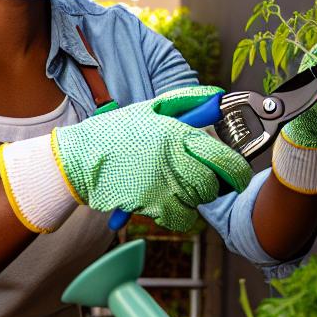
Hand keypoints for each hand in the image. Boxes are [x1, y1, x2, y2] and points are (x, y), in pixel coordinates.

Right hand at [53, 86, 251, 230]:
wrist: (77, 161)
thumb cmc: (114, 134)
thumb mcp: (149, 109)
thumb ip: (186, 100)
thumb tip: (216, 97)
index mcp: (177, 135)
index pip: (225, 159)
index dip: (239, 171)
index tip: (239, 175)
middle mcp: (174, 161)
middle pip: (215, 184)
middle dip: (215, 184)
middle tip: (206, 180)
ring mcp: (164, 186)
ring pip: (199, 201)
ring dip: (195, 197)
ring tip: (177, 185)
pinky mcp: (152, 207)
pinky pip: (182, 219)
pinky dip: (180, 215)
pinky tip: (168, 202)